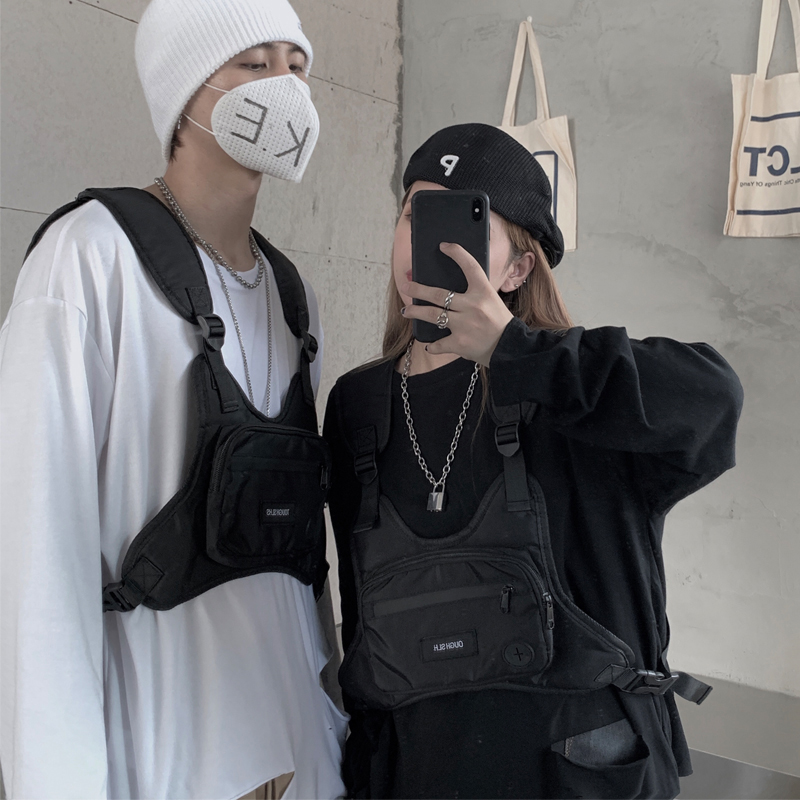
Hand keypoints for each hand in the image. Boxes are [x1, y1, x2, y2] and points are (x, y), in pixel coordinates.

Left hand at [401, 242, 513, 365]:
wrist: (511, 347)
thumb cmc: (499, 323)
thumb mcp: (491, 301)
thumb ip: (474, 294)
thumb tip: (447, 291)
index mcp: (484, 292)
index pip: (470, 266)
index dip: (457, 253)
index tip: (443, 246)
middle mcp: (473, 306)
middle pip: (439, 294)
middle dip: (418, 290)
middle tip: (406, 286)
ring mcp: (465, 325)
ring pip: (433, 315)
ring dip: (416, 312)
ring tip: (407, 311)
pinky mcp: (460, 343)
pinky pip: (439, 343)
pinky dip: (432, 345)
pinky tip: (429, 345)